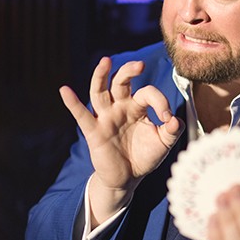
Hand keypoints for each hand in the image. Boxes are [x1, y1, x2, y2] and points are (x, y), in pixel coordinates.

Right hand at [59, 57, 183, 223]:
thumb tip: (175, 120)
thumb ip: (172, 131)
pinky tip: (65, 90)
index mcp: (137, 106)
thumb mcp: (163, 143)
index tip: (167, 118)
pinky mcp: (94, 131)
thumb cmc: (145, 156)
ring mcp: (105, 117)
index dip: (160, 102)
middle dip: (128, 71)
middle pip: (120, 82)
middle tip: (140, 64)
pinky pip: (81, 115)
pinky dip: (72, 102)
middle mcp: (120, 107)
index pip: (147, 94)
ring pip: (100, 92)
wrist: (127, 178)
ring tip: (105, 61)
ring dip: (101, 76)